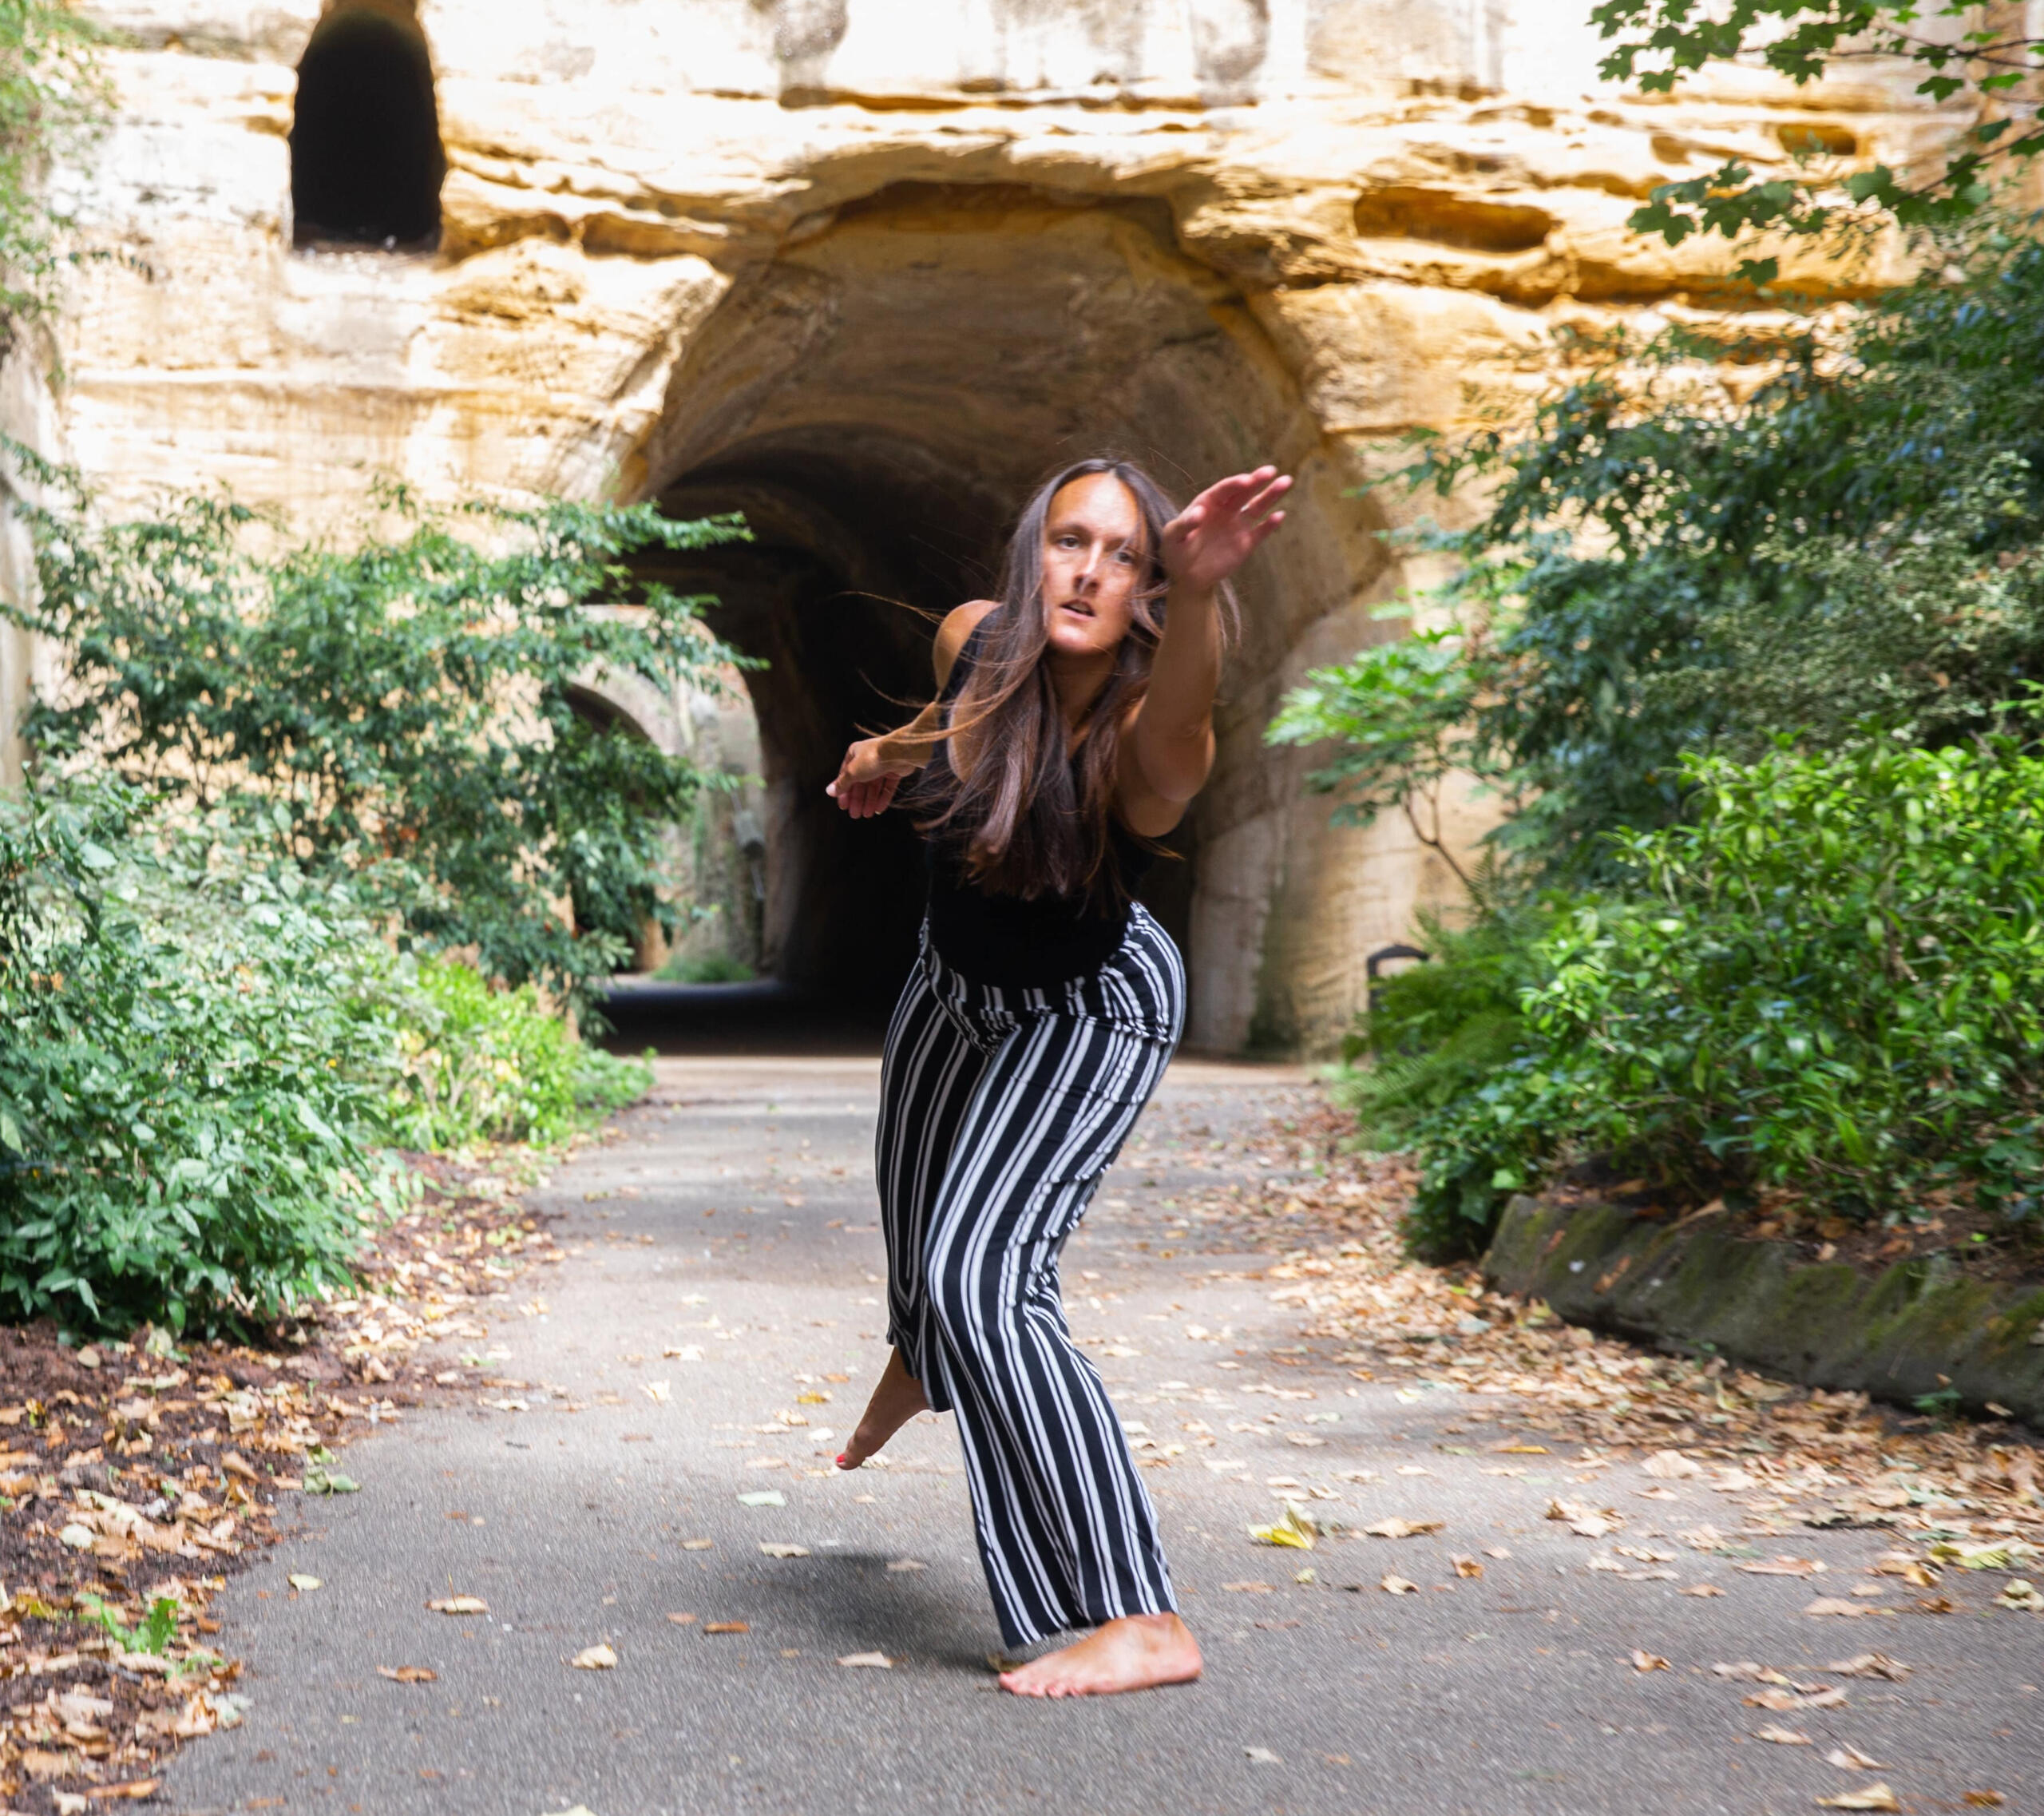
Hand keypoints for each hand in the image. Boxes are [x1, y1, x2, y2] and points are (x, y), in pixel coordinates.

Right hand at [826, 737, 919, 818]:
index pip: (846, 775)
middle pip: (860, 783)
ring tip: (867, 814)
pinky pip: (887, 787)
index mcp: (854, 754)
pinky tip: (879, 809)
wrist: (899, 753)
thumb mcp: (853, 772)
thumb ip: (842, 783)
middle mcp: (867, 759)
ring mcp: (882, 765)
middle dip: (858, 800)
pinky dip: (883, 798)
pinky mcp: (895, 771)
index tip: (843, 805)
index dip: (844, 792)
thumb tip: (830, 791)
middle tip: (855, 814)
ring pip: (874, 787)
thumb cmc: (874, 757)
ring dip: (869, 801)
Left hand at [1159, 466, 1290, 594]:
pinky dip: (1270, 525)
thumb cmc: (1175, 552)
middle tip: (1271, 471)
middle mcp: (1226, 510)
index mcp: (1207, 503)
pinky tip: (1280, 516)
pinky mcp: (1246, 544)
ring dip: (1271, 495)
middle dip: (1257, 481)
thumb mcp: (1173, 538)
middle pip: (1244, 492)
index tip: (1247, 480)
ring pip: (1257, 507)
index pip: (1224, 490)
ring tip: (1286, 481)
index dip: (1235, 484)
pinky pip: (1261, 532)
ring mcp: (1237, 526)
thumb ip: (1184, 524)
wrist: (1187, 577)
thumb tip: (1199, 512)